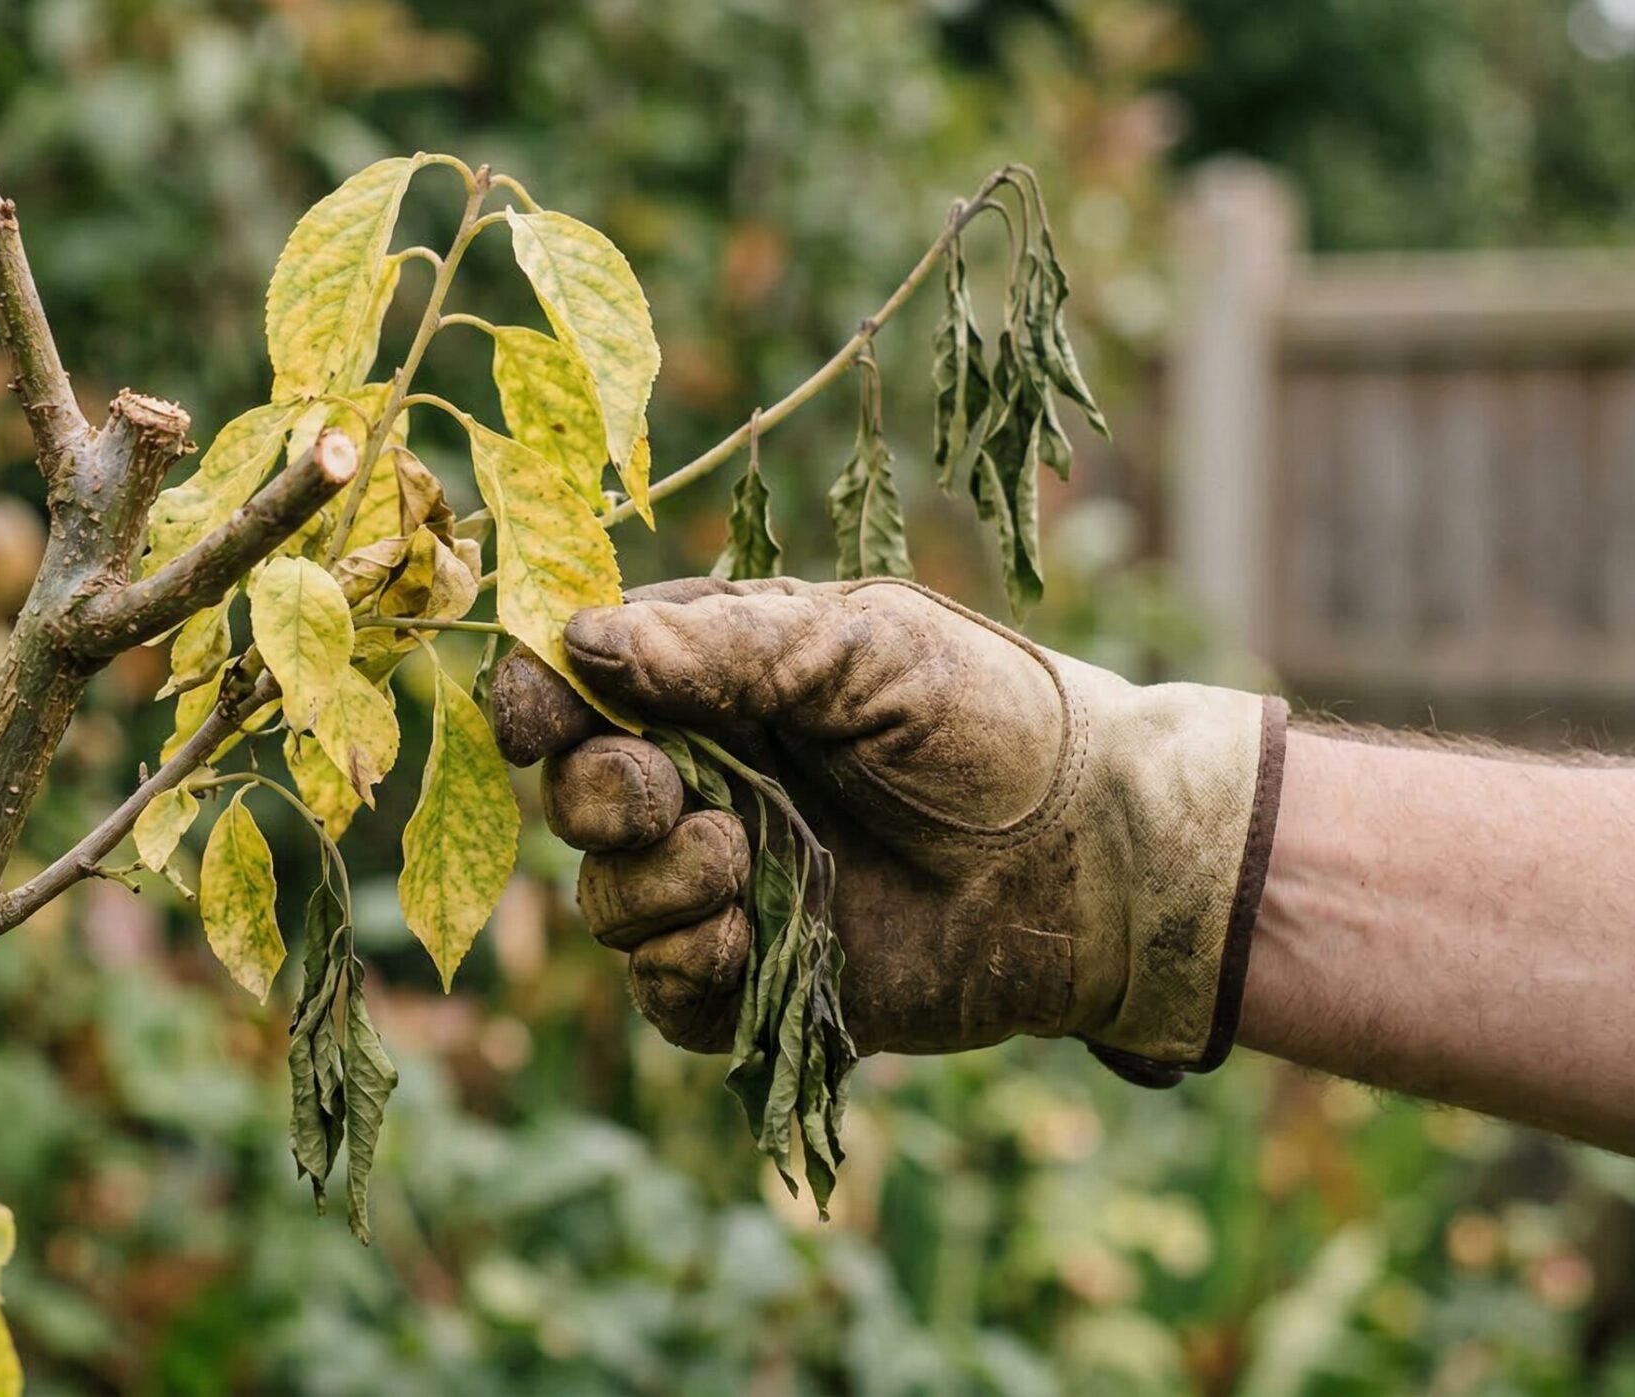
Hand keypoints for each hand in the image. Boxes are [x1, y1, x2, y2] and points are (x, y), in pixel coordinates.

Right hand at [490, 577, 1284, 1079]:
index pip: (586, 688)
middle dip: (597, 797)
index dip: (539, 702)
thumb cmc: (999, 724)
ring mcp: (735, 886)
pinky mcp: (766, 980)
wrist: (1105, 856)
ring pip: (613, 902)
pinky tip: (743, 936)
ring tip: (739, 863)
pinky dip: (683, 968)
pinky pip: (668, 993)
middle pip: (580, 798)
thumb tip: (580, 641)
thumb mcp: (865, 647)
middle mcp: (713, 783)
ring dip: (650, 886)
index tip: (530, 722)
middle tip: (658, 795)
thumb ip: (722, 648)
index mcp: (723, 684)